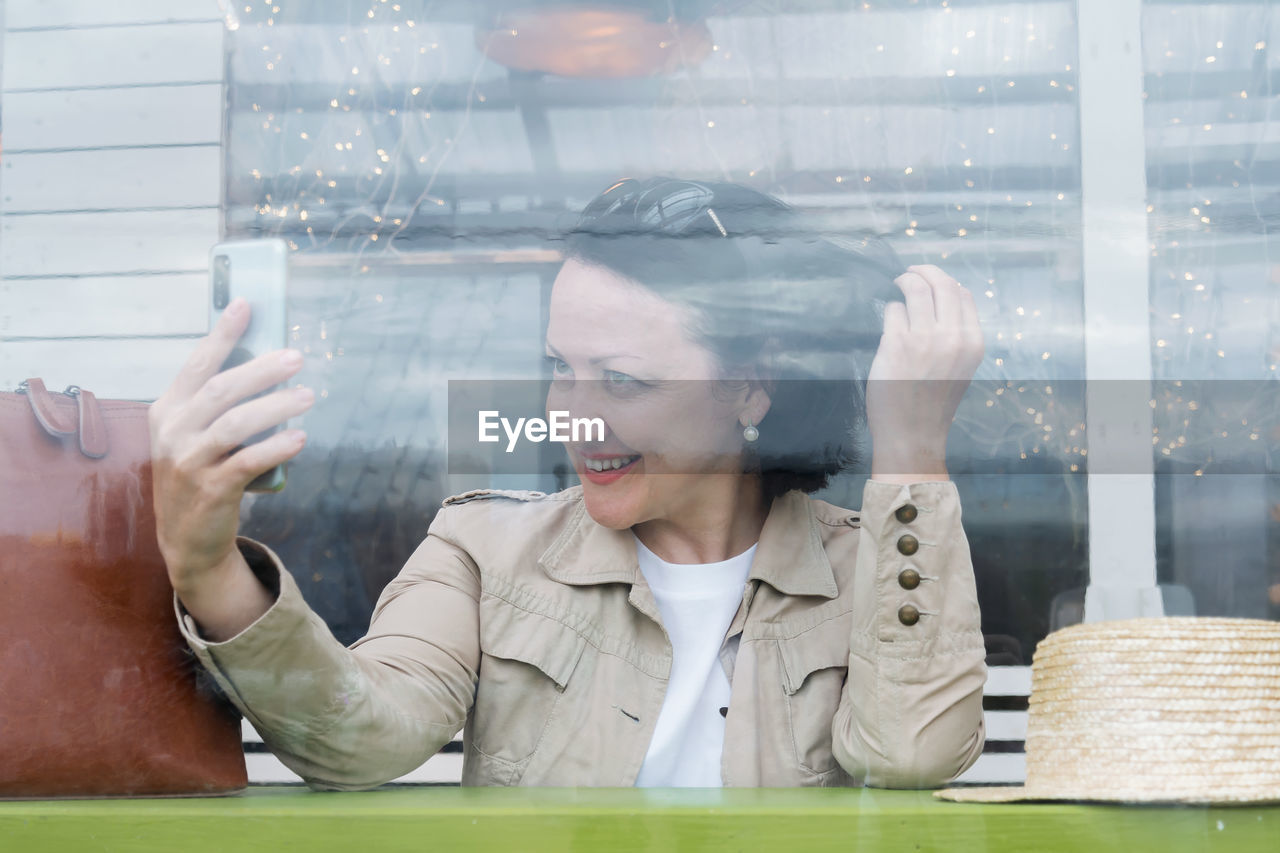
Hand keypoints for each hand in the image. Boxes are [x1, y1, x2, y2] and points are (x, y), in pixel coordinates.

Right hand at [149, 298, 313, 632]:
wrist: (186, 538)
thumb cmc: (199, 473)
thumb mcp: (193, 435)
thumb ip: (215, 403)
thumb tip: (266, 361)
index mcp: (167, 410)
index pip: (197, 364)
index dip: (222, 334)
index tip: (246, 304)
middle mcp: (173, 432)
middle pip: (221, 390)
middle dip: (261, 369)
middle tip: (297, 357)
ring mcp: (188, 462)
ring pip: (236, 424)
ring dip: (276, 406)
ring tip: (308, 396)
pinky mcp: (210, 490)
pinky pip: (247, 462)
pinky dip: (275, 447)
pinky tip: (299, 438)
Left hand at [865, 265, 983, 481]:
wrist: (913, 435)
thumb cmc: (933, 403)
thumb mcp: (960, 368)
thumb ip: (957, 335)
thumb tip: (945, 298)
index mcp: (973, 343)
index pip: (964, 294)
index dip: (946, 282)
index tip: (933, 281)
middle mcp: (952, 337)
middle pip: (941, 284)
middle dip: (924, 270)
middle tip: (910, 270)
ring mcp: (923, 339)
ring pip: (915, 290)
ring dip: (904, 281)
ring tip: (897, 283)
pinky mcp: (895, 344)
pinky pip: (892, 310)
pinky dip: (890, 309)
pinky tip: (889, 319)